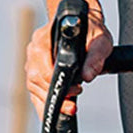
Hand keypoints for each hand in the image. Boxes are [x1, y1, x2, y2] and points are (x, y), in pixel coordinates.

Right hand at [25, 4, 112, 118]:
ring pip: (34, 87)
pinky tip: (56, 110)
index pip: (43, 66)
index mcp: (45, 38)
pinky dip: (45, 102)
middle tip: (72, 104)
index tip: (74, 90)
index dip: (57, 82)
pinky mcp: (35, 69)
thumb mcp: (100, 41)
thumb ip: (95, 57)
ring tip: (69, 106)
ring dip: (50, 101)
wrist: (84, 22)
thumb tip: (88, 76)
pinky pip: (35, 90)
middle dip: (55, 96)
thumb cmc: (91, 30)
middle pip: (36, 80)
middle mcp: (34, 48)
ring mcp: (32, 59)